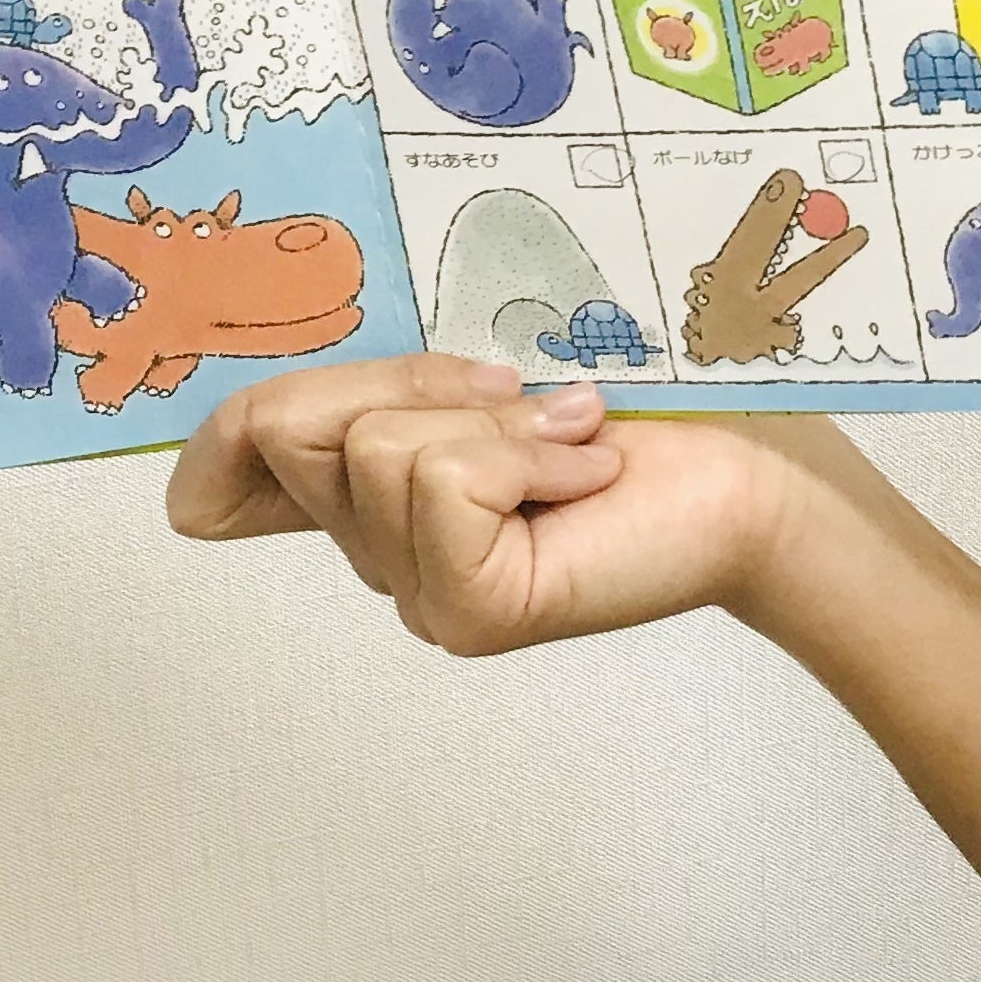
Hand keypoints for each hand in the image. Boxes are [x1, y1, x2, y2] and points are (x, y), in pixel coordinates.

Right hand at [165, 353, 834, 655]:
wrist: (762, 466)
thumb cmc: (648, 406)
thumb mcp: (482, 372)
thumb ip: (378, 387)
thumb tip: (257, 419)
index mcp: (379, 495)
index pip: (219, 481)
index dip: (232, 433)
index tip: (363, 398)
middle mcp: (384, 556)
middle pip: (290, 424)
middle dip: (410, 377)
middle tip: (521, 394)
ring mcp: (422, 594)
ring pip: (374, 447)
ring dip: (490, 418)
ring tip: (572, 443)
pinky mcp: (471, 609)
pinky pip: (439, 481)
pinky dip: (522, 452)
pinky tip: (587, 477)